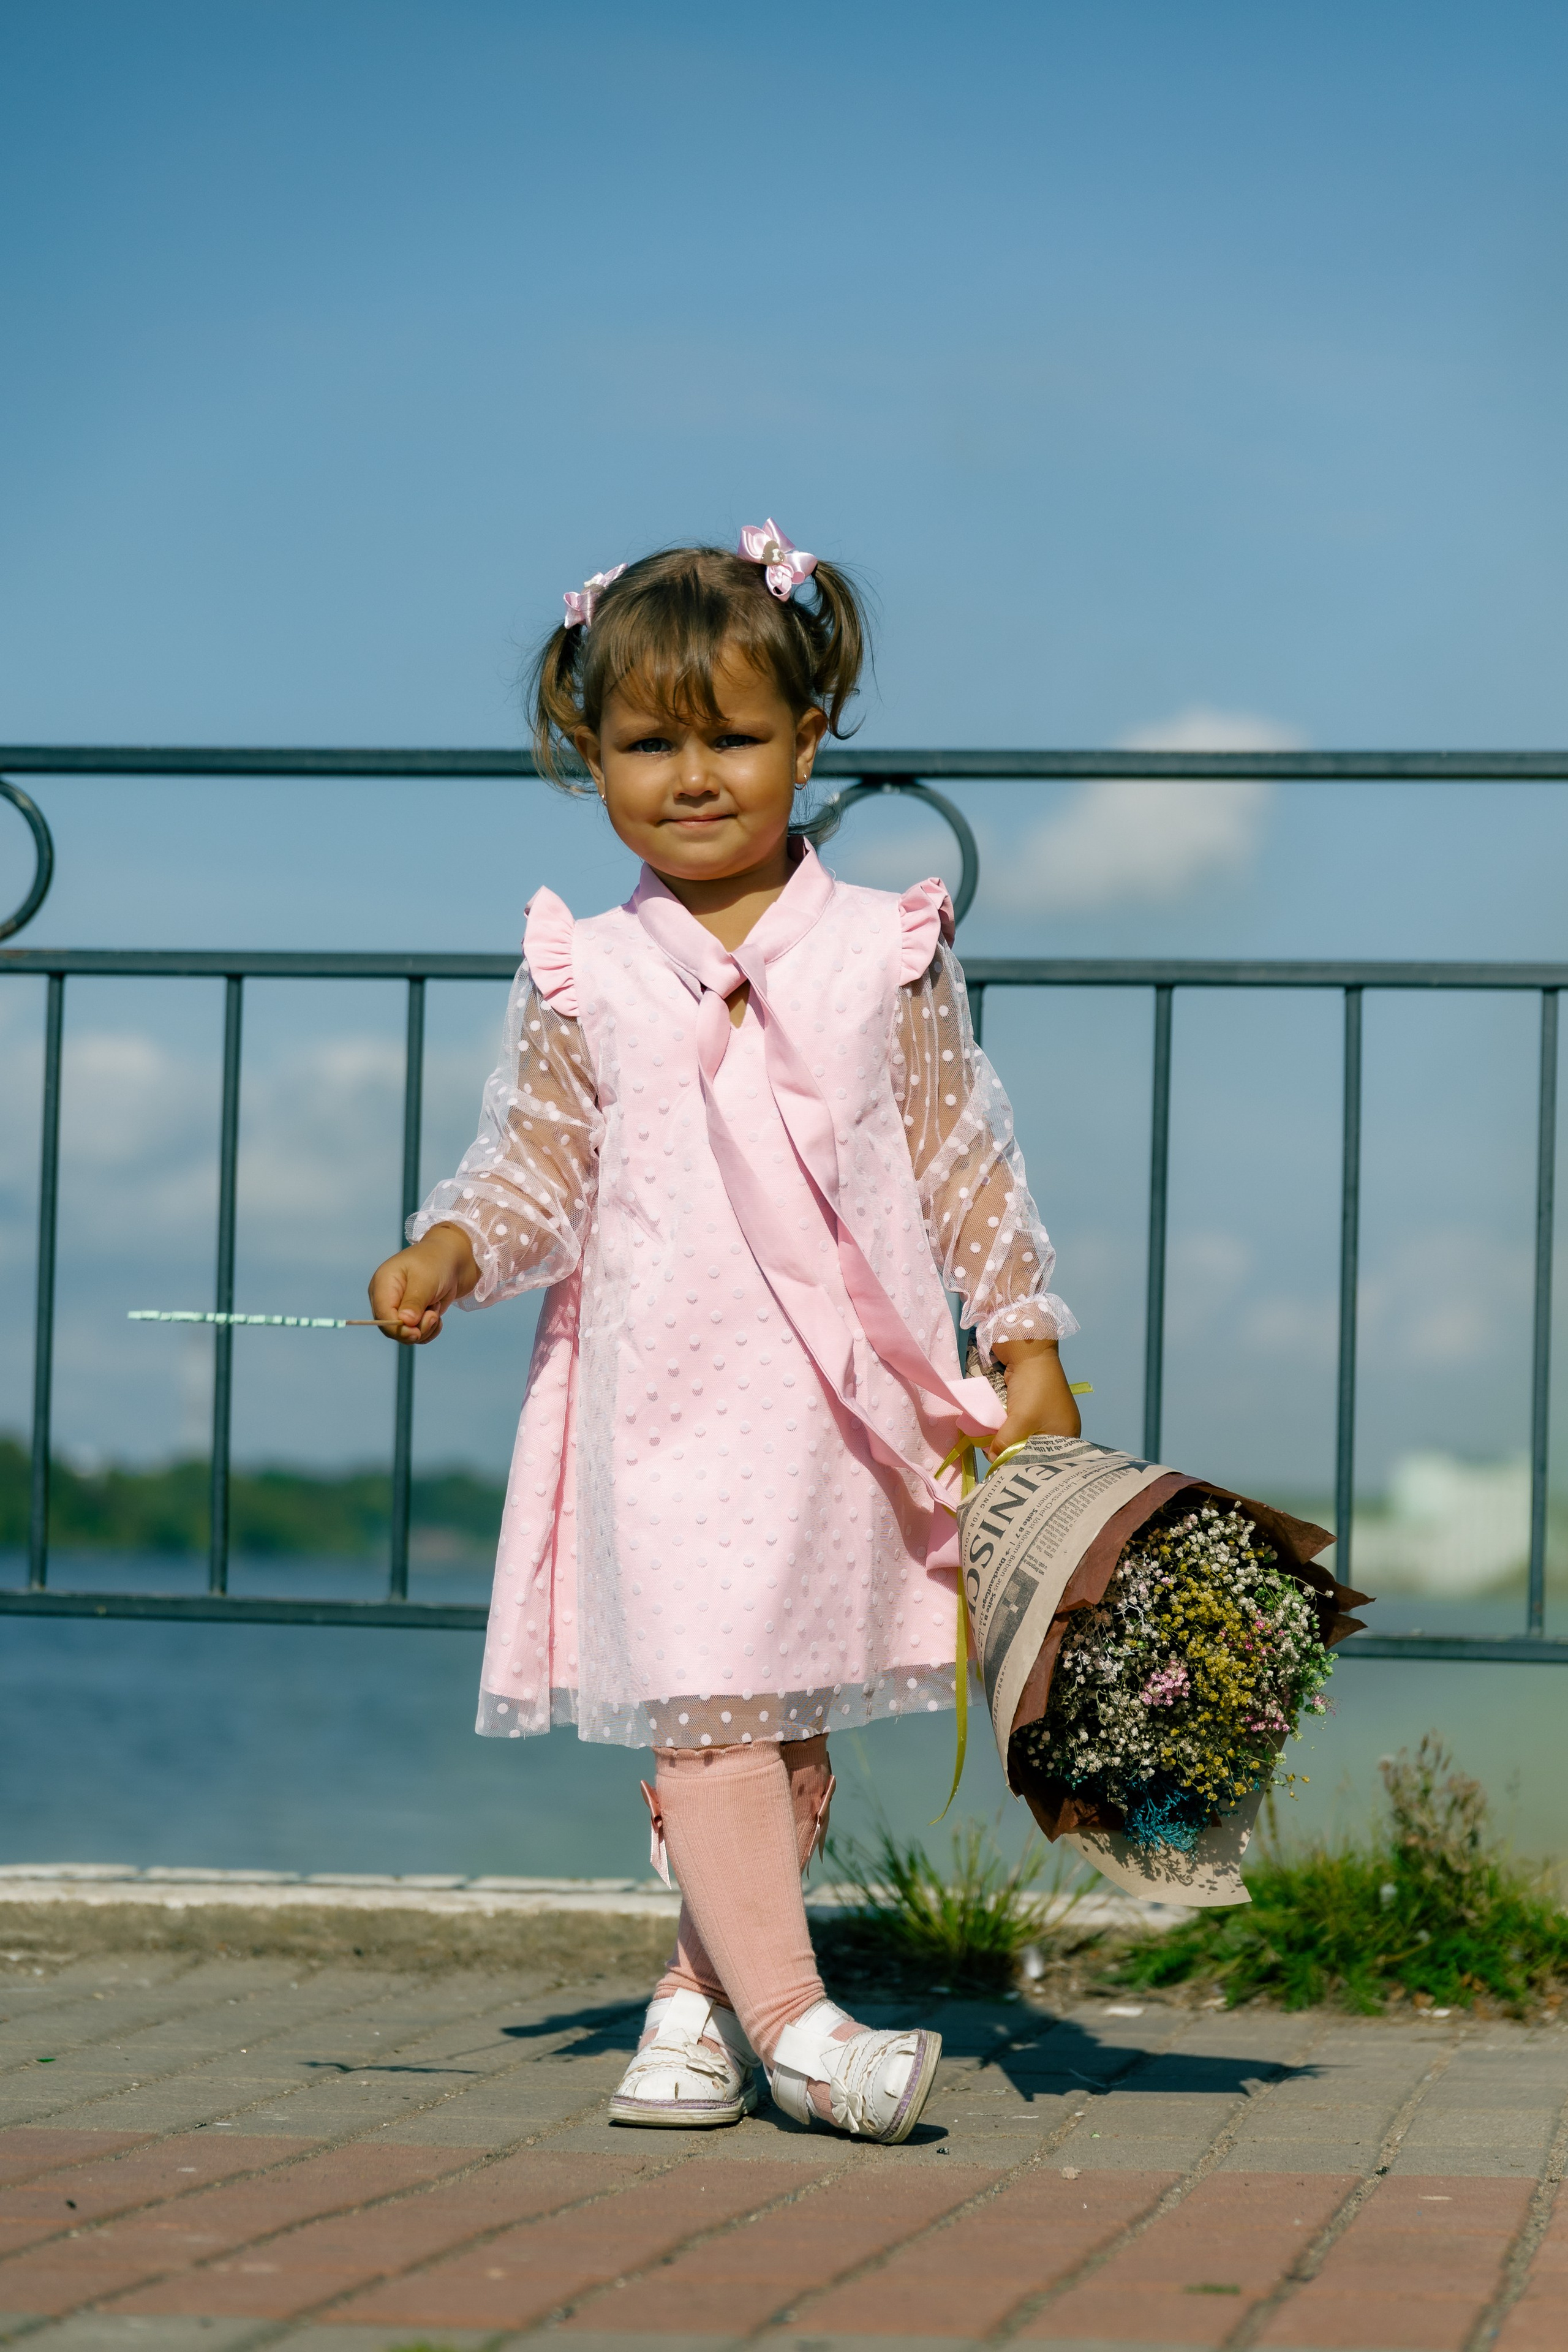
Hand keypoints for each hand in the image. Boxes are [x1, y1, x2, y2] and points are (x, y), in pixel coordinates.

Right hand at [367, 1223, 478, 1344]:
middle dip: (415, 1329)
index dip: (397, 1329)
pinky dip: (430, 1330)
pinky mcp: (413, 1314)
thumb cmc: (437, 1262)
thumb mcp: (426, 1280)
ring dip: (425, 1328)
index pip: (382, 1315)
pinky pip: (417, 1334)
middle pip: (392, 1328)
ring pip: (406, 1334)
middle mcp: (387, 1297)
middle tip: (433, 1316)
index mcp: (383, 1284)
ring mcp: (400, 1307)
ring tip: (436, 1309)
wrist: (455, 1258)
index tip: (417, 1332)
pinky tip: (437, 1316)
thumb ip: (414, 1302)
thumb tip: (405, 1323)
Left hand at [964, 1336, 1079, 1457]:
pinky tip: (995, 1437)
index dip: (1026, 1468)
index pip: (1047, 1463)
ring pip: (1025, 1440)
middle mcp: (1059, 1430)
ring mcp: (1046, 1419)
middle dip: (1015, 1456)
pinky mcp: (1033, 1410)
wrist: (1028, 1353)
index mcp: (1067, 1437)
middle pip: (1035, 1453)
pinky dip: (1008, 1432)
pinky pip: (1020, 1428)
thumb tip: (992, 1460)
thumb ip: (1006, 1444)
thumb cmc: (1033, 1389)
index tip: (1006, 1474)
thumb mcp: (1020, 1421)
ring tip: (993, 1451)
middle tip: (996, 1463)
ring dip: (1009, 1443)